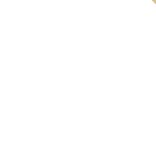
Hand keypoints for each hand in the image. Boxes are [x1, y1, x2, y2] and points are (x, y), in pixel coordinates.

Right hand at [37, 16, 111, 133]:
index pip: (96, 126)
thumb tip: (106, 117)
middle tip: (84, 93)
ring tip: (74, 81)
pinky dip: (58, 96)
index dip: (96, 121)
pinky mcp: (46, 92)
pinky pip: (53, 104)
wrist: (66, 32)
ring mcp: (60, 96)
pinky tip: (62, 79)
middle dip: (83, 112)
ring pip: (66, 114)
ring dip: (70, 103)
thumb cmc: (89, 49)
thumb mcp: (105, 71)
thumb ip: (105, 96)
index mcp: (97, 93)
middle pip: (80, 122)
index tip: (95, 114)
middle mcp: (77, 98)